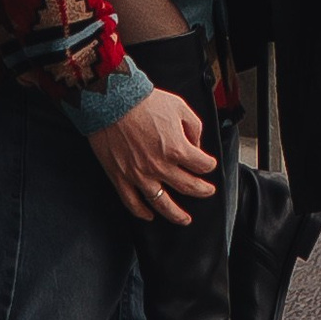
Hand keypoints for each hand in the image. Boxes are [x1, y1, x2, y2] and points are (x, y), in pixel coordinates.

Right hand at [87, 83, 218, 220]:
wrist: (111, 100)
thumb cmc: (143, 101)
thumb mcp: (179, 107)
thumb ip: (194, 127)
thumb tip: (195, 144)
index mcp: (177, 149)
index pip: (202, 165)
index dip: (209, 164)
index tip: (208, 163)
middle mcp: (160, 166)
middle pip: (189, 187)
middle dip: (202, 190)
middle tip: (207, 192)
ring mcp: (139, 175)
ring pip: (163, 204)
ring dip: (177, 214)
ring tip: (184, 219)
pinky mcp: (120, 177)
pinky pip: (132, 202)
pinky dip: (142, 212)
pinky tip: (149, 215)